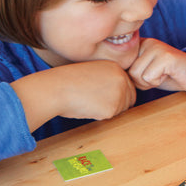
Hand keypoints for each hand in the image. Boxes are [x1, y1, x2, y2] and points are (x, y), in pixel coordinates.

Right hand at [13, 60, 136, 129]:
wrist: (56, 88)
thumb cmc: (69, 81)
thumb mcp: (93, 72)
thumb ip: (110, 80)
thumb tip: (122, 97)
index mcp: (116, 68)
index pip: (129, 87)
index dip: (116, 95)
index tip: (101, 95)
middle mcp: (121, 79)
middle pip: (129, 100)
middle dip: (115, 104)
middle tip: (94, 100)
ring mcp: (119, 94)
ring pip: (121, 110)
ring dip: (108, 110)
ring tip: (89, 101)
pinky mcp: (112, 108)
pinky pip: (110, 117)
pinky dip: (99, 116)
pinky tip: (88, 107)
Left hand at [128, 38, 185, 92]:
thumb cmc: (171, 75)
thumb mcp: (147, 71)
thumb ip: (132, 70)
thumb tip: (114, 77)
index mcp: (141, 44)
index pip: (123, 67)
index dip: (136, 78)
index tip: (150, 74)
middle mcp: (148, 42)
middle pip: (130, 72)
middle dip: (143, 81)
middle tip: (158, 76)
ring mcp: (157, 48)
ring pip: (138, 75)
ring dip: (151, 82)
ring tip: (163, 74)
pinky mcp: (166, 56)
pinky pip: (149, 77)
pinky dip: (158, 82)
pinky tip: (169, 74)